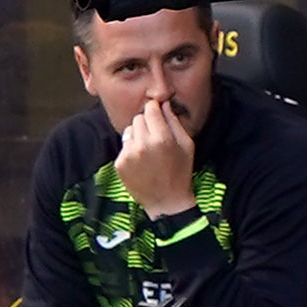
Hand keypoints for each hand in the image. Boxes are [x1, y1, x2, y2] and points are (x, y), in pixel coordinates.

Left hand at [113, 91, 196, 215]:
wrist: (167, 201)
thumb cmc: (181, 172)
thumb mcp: (186, 145)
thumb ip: (174, 122)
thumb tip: (164, 104)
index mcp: (162, 138)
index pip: (150, 108)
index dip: (155, 109)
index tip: (158, 113)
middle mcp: (143, 144)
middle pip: (138, 118)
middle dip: (146, 123)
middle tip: (155, 135)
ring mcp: (129, 155)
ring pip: (129, 130)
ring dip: (137, 135)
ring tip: (148, 150)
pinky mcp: (120, 164)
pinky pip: (124, 146)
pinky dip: (131, 149)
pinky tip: (141, 161)